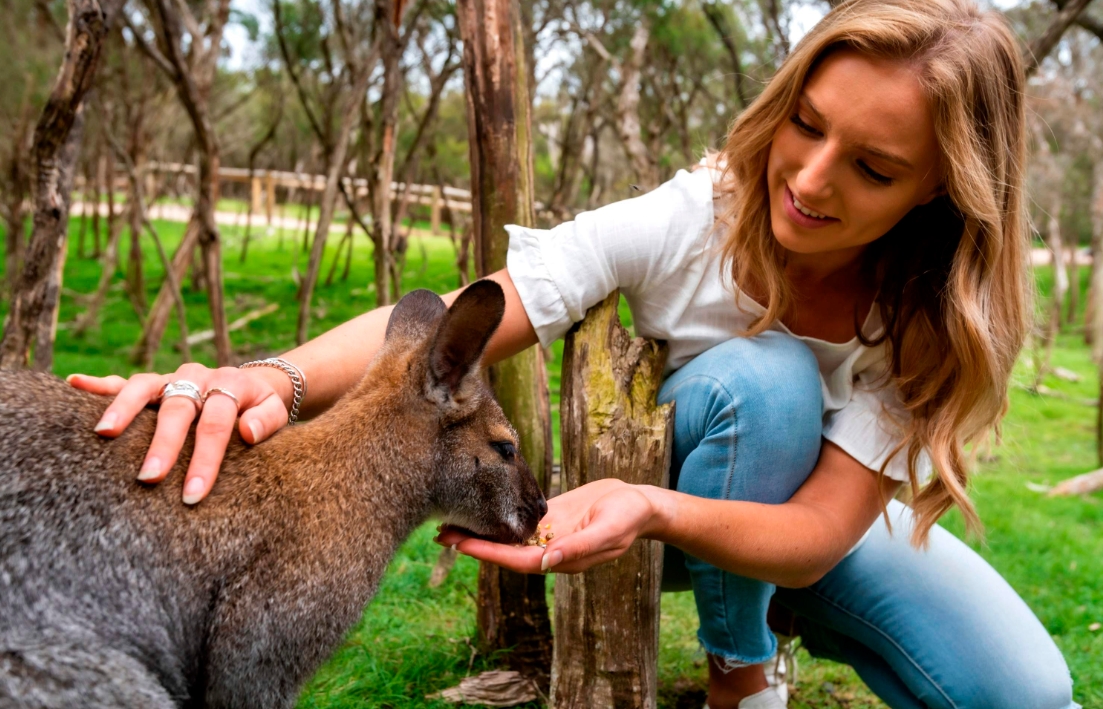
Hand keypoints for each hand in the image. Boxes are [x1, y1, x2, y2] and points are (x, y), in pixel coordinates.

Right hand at [67, 364, 291, 503]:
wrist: (253, 384)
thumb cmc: (261, 408)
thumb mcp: (276, 412)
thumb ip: (266, 420)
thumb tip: (247, 432)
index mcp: (230, 384)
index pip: (216, 423)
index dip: (205, 459)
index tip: (193, 493)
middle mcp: (198, 376)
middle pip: (178, 408)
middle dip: (163, 444)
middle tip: (149, 477)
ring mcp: (172, 378)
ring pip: (144, 388)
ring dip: (123, 409)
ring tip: (104, 433)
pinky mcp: (154, 383)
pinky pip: (124, 381)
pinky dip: (99, 383)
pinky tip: (74, 383)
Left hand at [435, 478, 665, 573]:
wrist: (640, 502)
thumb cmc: (628, 517)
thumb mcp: (608, 529)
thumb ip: (580, 546)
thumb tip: (548, 562)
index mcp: (561, 558)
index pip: (516, 560)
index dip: (488, 553)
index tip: (461, 544)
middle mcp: (549, 550)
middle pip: (504, 550)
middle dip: (474, 543)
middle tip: (440, 533)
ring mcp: (548, 535)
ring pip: (506, 536)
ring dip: (479, 530)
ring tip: (448, 523)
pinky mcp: (549, 518)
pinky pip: (517, 520)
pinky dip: (496, 516)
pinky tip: (476, 508)